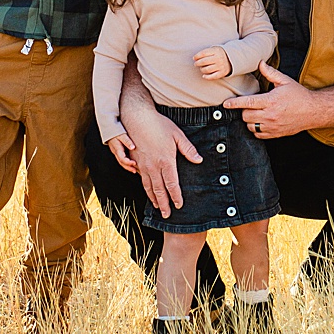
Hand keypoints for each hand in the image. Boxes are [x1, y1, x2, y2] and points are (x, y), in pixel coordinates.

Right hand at [106, 133, 137, 173]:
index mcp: (117, 149)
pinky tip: (132, 165)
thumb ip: (127, 141)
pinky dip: (126, 163)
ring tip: (134, 170)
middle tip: (134, 171)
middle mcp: (116, 152)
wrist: (109, 130)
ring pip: (121, 162)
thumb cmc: (116, 132)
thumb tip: (133, 147)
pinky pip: (122, 159)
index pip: (122, 158)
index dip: (128, 162)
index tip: (134, 163)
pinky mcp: (118, 152)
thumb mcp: (122, 135)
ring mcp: (116, 153)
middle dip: (128, 167)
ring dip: (127, 167)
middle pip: (121, 162)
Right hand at [120, 96, 202, 216]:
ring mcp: (142, 165)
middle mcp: (153, 166)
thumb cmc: (158, 124)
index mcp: (166, 161)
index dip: (176, 196)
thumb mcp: (177, 135)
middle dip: (164, 204)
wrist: (136, 118)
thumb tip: (198, 160)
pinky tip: (147, 191)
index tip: (179, 205)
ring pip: (148, 186)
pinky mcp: (135, 162)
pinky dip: (145, 188)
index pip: (172, 184)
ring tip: (157, 207)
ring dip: (153, 198)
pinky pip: (140, 179)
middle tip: (167, 215)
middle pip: (159, 190)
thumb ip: (188, 149)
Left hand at [193, 46, 231, 79]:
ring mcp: (221, 66)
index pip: (203, 53)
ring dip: (202, 69)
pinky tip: (204, 76)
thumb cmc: (219, 54)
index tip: (194, 58)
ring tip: (201, 68)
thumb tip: (195, 58)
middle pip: (204, 61)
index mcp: (216, 51)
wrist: (232, 59)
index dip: (197, 56)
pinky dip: (207, 77)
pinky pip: (212, 77)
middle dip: (197, 63)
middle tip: (196, 64)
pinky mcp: (222, 73)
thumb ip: (206, 52)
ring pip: (207, 69)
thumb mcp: (215, 49)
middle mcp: (218, 58)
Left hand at [224, 62, 319, 138]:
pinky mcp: (275, 134)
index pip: (248, 103)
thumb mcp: (285, 81)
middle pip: (246, 116)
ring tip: (256, 113)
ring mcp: (272, 126)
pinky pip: (257, 134)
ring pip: (250, 126)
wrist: (312, 111)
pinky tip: (260, 121)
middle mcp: (270, 115)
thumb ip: (270, 73)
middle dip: (244, 110)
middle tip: (249, 105)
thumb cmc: (298, 95)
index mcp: (271, 101)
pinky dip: (255, 128)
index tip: (226, 104)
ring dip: (249, 120)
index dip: (234, 103)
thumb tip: (260, 63)